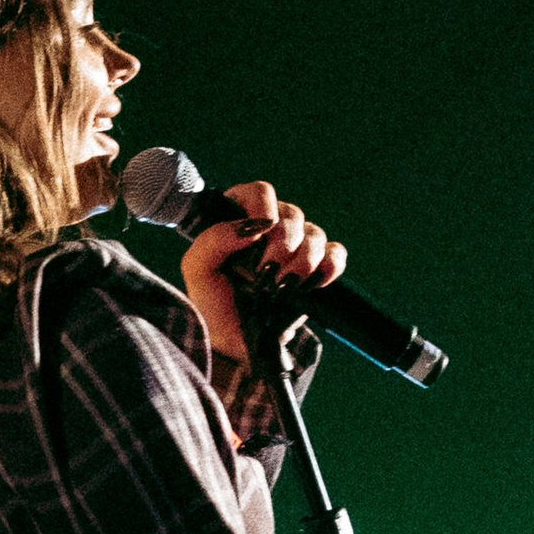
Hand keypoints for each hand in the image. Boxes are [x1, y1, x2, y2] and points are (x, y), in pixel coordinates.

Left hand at [181, 177, 345, 367]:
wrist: (236, 342)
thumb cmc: (213, 302)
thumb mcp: (197, 269)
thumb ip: (215, 239)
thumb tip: (256, 226)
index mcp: (240, 217)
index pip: (259, 191)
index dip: (263, 208)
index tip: (256, 237)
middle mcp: (271, 227)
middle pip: (293, 214)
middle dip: (282, 245)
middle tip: (265, 274)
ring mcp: (296, 247)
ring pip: (315, 234)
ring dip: (302, 262)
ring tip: (283, 287)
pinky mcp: (317, 269)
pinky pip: (336, 254)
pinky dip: (329, 267)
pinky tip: (311, 285)